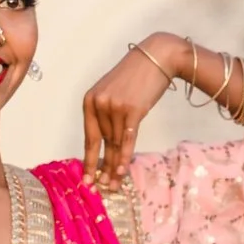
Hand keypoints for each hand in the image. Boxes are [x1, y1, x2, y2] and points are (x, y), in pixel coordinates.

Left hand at [82, 39, 185, 189]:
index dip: (88, 160)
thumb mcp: (113, 93)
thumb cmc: (136, 77)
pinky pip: (127, 139)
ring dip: (116, 166)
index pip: (89, 137)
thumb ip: (106, 115)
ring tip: (115, 184)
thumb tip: (107, 144)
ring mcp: (115, 107)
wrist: (157, 56)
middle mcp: (99, 104)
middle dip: (103, 167)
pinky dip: (125, 156)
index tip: (86, 178)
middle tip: (101, 187)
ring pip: (115, 144)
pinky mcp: (132, 110)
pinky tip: (122, 171)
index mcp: (90, 101)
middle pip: (103, 143)